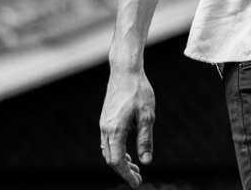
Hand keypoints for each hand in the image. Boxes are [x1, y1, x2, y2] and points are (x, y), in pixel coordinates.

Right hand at [99, 66, 155, 187]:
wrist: (125, 71)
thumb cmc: (139, 91)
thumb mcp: (147, 116)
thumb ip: (145, 140)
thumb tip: (146, 161)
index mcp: (115, 130)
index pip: (118, 161)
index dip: (127, 175)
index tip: (136, 183)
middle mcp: (105, 129)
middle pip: (111, 159)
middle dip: (124, 171)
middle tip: (138, 178)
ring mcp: (103, 124)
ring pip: (108, 151)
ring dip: (120, 161)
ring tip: (135, 166)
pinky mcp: (105, 119)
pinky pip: (107, 142)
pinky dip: (116, 151)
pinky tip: (127, 152)